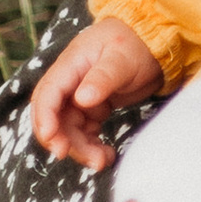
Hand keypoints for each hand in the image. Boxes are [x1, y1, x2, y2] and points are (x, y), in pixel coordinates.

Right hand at [31, 18, 163, 166]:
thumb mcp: (121, 58)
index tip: (55, 141)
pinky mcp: (93, 107)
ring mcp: (81, 95)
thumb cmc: (137, 42)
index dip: (45, 119)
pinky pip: (85, 131)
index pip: (47, 94)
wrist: (155, 40)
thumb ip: (102, 77)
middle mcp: (71, 82)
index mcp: (71, 65)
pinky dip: (91, 145)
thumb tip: (81, 99)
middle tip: (84, 158)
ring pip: (70, 129)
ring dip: (81, 148)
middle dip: (63, 140)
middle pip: (55, 117)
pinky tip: (106, 155)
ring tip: (102, 161)